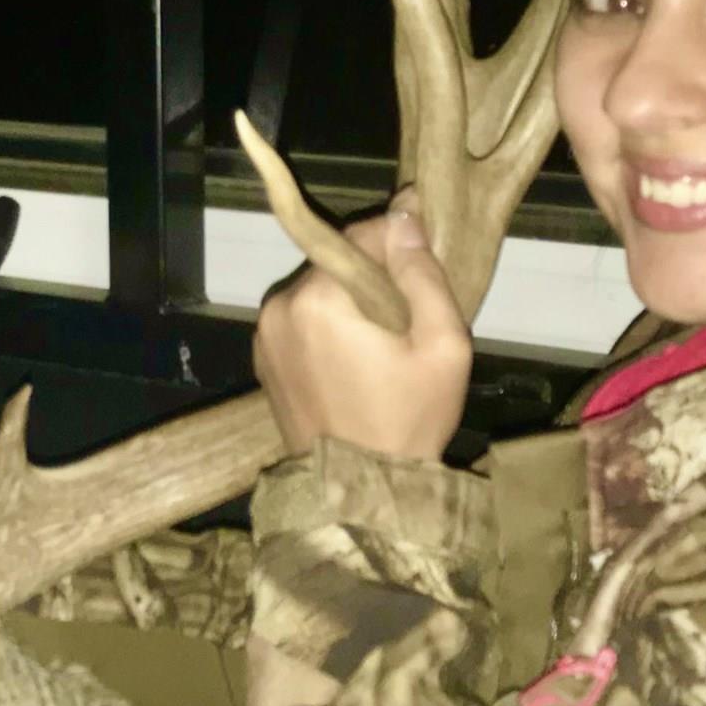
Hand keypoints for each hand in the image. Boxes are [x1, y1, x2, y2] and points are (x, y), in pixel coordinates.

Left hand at [251, 190, 473, 462]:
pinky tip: (354, 364)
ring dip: (350, 304)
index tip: (424, 261)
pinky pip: (302, 321)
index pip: (362, 235)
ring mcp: (264, 334)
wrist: (359, 491)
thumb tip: (405, 215)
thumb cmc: (408, 419)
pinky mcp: (263, 358)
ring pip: (319, 291)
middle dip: (374, 280)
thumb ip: (423, 273)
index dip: (399, 242)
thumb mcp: (442, 345)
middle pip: (337, 264)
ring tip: (382, 348)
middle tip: (408, 322)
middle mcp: (279, 306)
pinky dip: (328, 328)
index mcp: (318, 298)